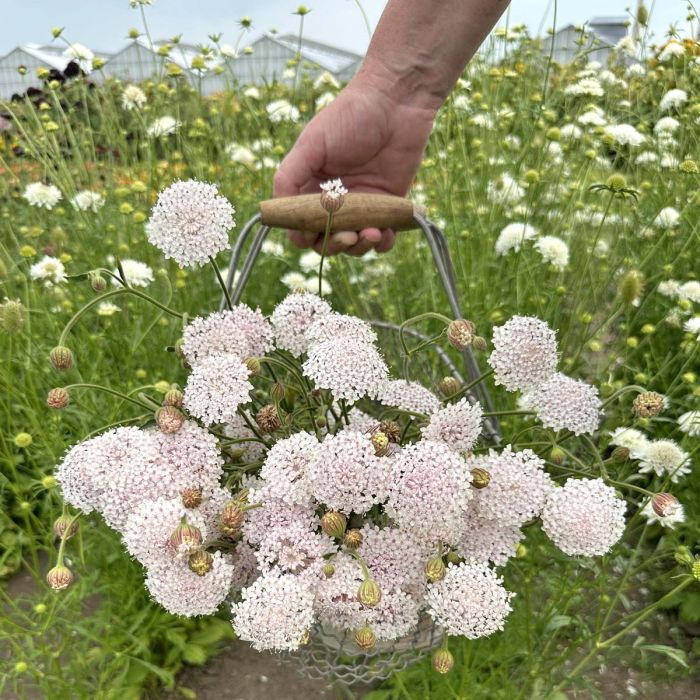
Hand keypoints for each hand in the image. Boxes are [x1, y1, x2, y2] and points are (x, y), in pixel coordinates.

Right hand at [273, 72, 436, 255]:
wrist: (398, 101)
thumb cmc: (351, 115)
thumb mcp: (312, 143)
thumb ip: (289, 175)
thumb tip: (276, 210)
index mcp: (311, 187)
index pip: (300, 224)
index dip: (303, 234)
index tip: (312, 232)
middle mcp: (335, 201)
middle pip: (326, 240)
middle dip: (334, 245)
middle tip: (348, 236)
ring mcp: (363, 205)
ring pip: (355, 243)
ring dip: (359, 247)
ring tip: (370, 233)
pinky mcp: (389, 205)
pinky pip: (384, 237)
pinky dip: (383, 243)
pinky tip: (384, 234)